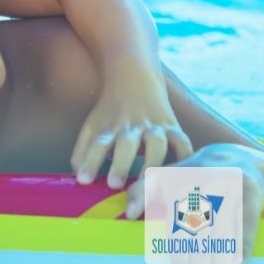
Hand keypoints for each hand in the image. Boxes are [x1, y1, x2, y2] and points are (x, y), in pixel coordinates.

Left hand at [72, 77, 192, 188]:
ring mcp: (154, 127)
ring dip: (151, 162)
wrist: (134, 79)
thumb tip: (79, 179)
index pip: (97, 145)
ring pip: (156, 144)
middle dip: (121, 164)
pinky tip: (183, 175)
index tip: (84, 181)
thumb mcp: (92, 126)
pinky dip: (185, 157)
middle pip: (126, 145)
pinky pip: (183, 143)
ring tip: (147, 183)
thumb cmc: (110, 112)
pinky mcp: (174, 128)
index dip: (90, 162)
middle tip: (114, 184)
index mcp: (109, 128)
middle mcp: (132, 127)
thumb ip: (82, 152)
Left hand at [125, 143, 263, 263]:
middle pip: (198, 238)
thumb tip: (128, 213)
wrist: (231, 156)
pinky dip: (242, 244)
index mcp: (176, 185)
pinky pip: (244, 224)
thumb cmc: (192, 174)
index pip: (174, 228)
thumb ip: (142, 191)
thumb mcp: (164, 177)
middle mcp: (200, 189)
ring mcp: (225, 192)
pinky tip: (239, 263)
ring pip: (221, 236)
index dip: (176, 257)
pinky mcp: (249, 195)